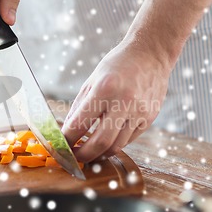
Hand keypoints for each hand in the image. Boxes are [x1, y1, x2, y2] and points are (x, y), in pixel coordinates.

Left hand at [62, 38, 171, 162]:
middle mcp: (123, 102)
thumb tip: (67, 131)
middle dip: (83, 155)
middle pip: (100, 143)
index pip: (80, 124)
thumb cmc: (117, 65)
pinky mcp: (149, 118)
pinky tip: (106, 141)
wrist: (151, 53)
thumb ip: (79, 107)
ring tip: (88, 152)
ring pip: (117, 146)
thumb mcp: (92, 80)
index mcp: (104, 89)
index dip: (67, 140)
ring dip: (99, 153)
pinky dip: (115, 144)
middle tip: (74, 158)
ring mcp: (139, 112)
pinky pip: (129, 140)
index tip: (60, 146)